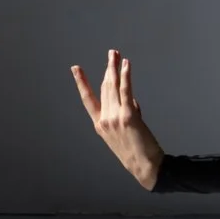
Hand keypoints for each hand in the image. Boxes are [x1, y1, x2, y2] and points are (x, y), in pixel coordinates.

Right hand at [71, 49, 165, 189]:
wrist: (144, 166)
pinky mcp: (128, 115)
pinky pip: (126, 91)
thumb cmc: (136, 151)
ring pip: (113, 86)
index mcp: (99, 124)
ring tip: (116, 54)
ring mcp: (114, 117)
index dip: (81, 82)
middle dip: (108, 68)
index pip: (88, 99)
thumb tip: (131, 97)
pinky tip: (126, 65)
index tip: (75, 68)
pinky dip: (126, 76)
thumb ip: (126, 112)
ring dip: (115, 68)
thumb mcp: (125, 132)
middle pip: (104, 88)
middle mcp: (104, 119)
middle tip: (111, 53)